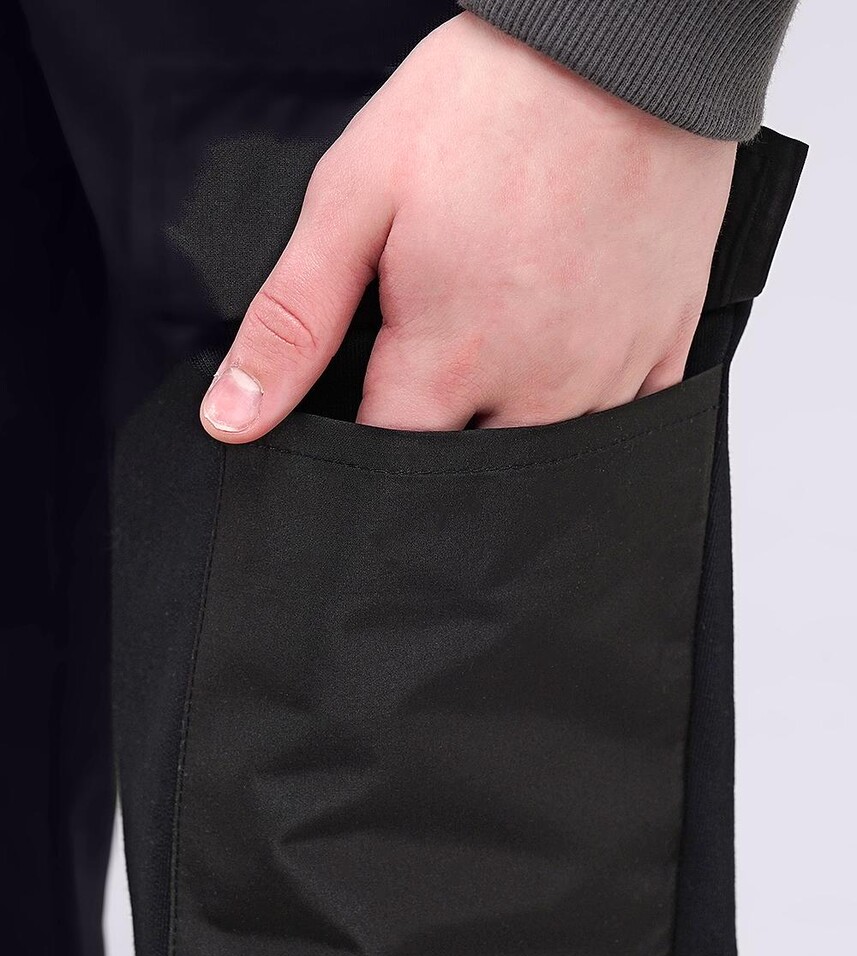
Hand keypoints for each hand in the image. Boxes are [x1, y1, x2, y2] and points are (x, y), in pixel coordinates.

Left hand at [200, 13, 735, 439]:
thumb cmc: (487, 107)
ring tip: (498, 356)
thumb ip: (293, 321)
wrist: (620, 44)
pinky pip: (627, 418)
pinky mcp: (661, 341)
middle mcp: (537, 388)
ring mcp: (607, 369)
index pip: (389, 463)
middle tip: (433, 368)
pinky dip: (590, 406)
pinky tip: (566, 358)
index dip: (361, 454)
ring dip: (513, 428)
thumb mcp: (355, 200)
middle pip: (472, 469)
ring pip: (549, 457)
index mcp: (451, 361)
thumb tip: (234, 417)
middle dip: (440, 444)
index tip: (360, 410)